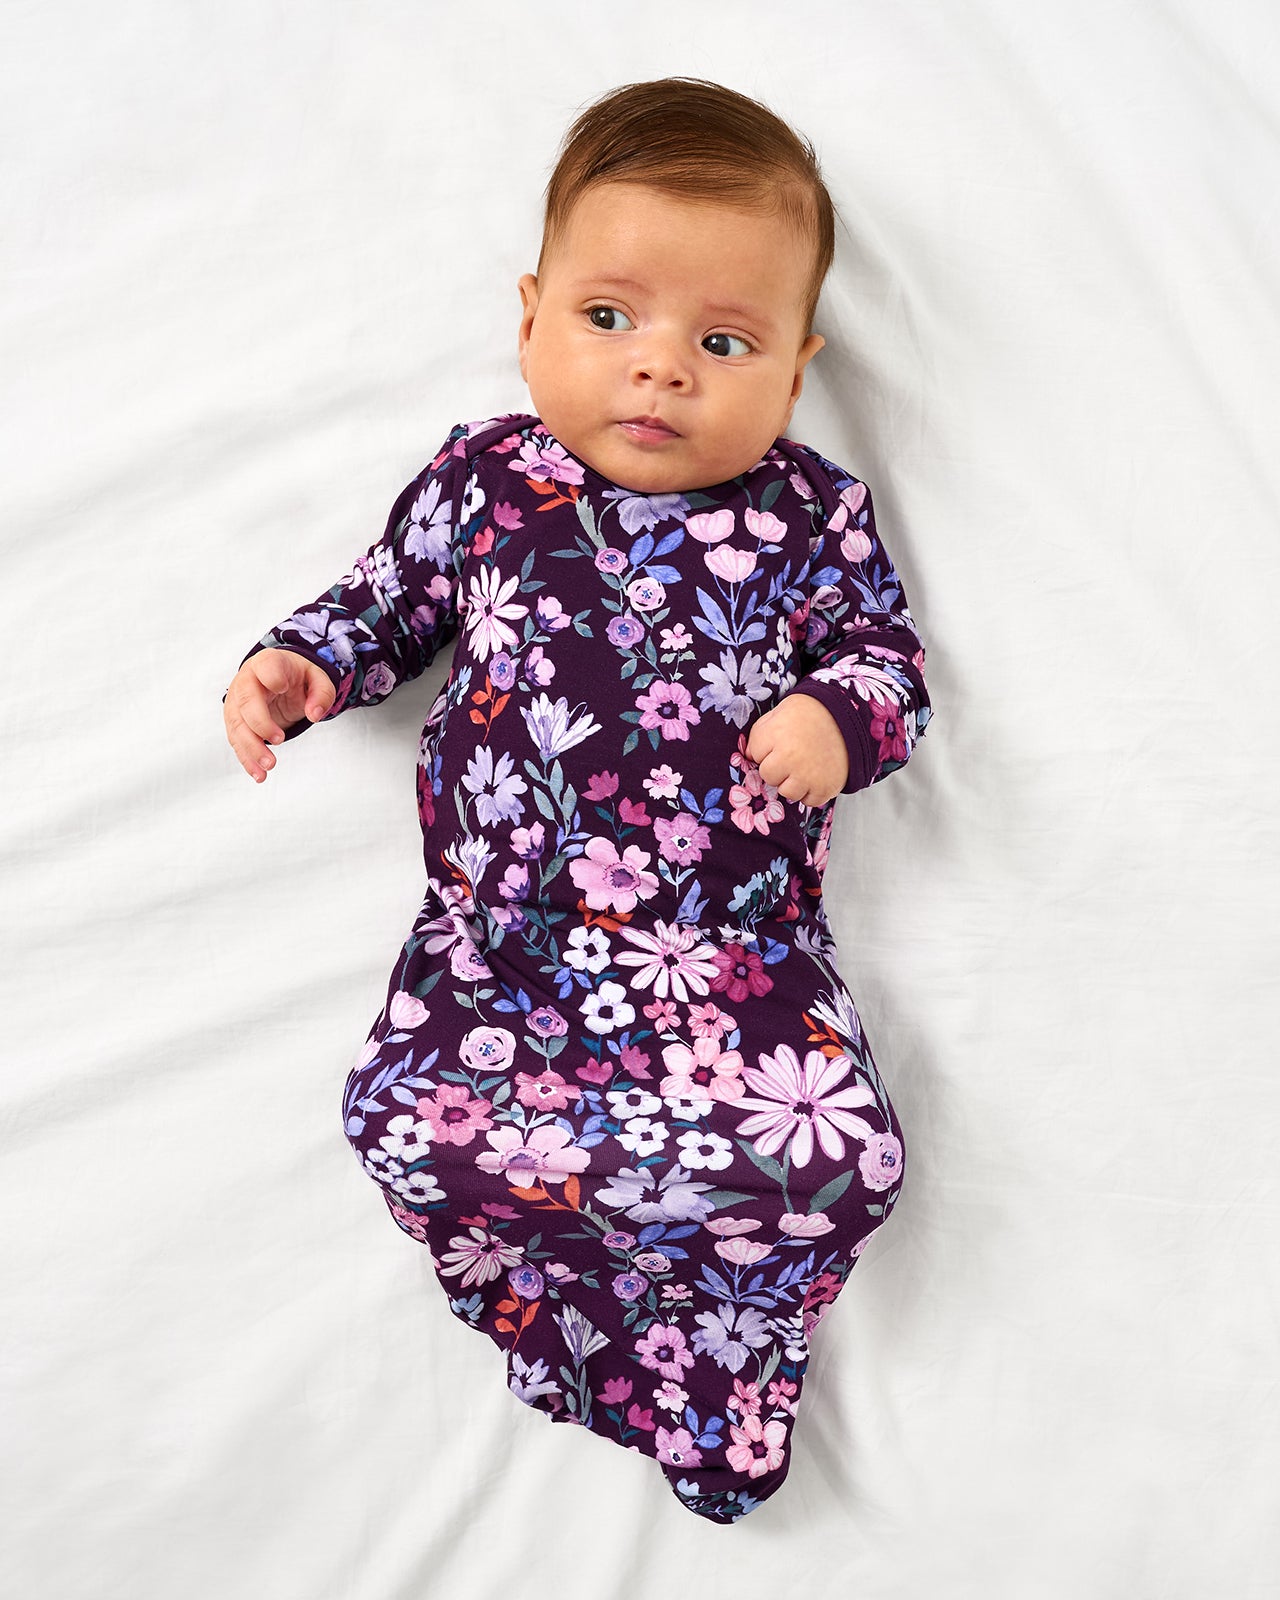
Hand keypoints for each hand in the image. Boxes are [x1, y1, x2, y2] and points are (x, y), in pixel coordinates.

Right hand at [223, 649, 335, 782]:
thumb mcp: (317, 678)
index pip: (265, 667)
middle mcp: (246, 681)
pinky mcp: (235, 721)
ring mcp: (236, 702)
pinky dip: (246, 758)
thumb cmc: (296, 677)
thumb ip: (322, 693)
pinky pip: (236, 741)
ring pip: (237, 726)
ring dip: (251, 748)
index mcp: (267, 663)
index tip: (283, 688)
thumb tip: (315, 714)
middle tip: (279, 740)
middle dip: (260, 723)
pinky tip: (258, 774)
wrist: (275, 679)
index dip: (272, 677)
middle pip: (246, 702)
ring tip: (268, 766)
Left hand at [746, 694, 847, 805]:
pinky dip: (812, 791)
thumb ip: (759, 734)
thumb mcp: (779, 714)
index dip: (765, 749)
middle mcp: (790, 757)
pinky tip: (816, 775)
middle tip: (793, 755)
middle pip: (768, 775)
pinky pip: (808, 801)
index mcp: (776, 735)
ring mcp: (807, 775)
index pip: (754, 754)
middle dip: (777, 767)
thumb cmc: (808, 715)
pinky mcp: (825, 788)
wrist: (848, 717)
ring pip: (786, 792)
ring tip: (805, 765)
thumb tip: (747, 756)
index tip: (779, 742)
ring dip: (793, 782)